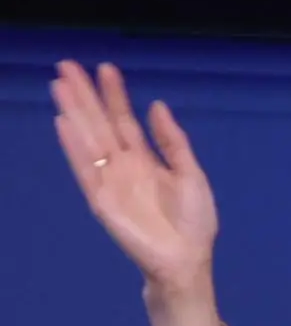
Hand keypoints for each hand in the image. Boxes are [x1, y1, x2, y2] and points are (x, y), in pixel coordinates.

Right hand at [52, 60, 224, 325]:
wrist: (188, 260)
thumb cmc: (194, 223)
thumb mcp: (191, 175)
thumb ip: (173, 142)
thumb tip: (157, 105)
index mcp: (146, 160)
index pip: (125, 120)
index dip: (115, 95)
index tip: (106, 68)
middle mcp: (124, 166)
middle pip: (100, 123)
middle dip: (85, 95)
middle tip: (68, 65)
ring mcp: (110, 181)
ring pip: (88, 140)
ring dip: (74, 113)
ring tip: (60, 85)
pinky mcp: (102, 200)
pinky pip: (85, 169)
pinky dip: (74, 147)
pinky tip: (64, 123)